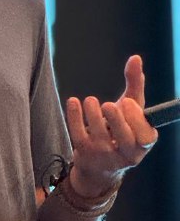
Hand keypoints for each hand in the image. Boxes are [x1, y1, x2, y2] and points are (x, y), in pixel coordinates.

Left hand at [66, 55, 157, 197]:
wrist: (100, 162)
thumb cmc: (120, 129)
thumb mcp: (131, 109)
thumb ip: (135, 84)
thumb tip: (135, 58)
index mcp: (142, 143)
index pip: (145, 136)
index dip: (136, 120)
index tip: (127, 102)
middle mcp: (126, 153)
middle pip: (123, 139)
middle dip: (116, 120)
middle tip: (108, 104)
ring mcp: (104, 155)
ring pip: (99, 135)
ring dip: (93, 114)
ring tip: (91, 101)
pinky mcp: (84, 153)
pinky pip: (78, 135)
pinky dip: (74, 116)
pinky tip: (74, 101)